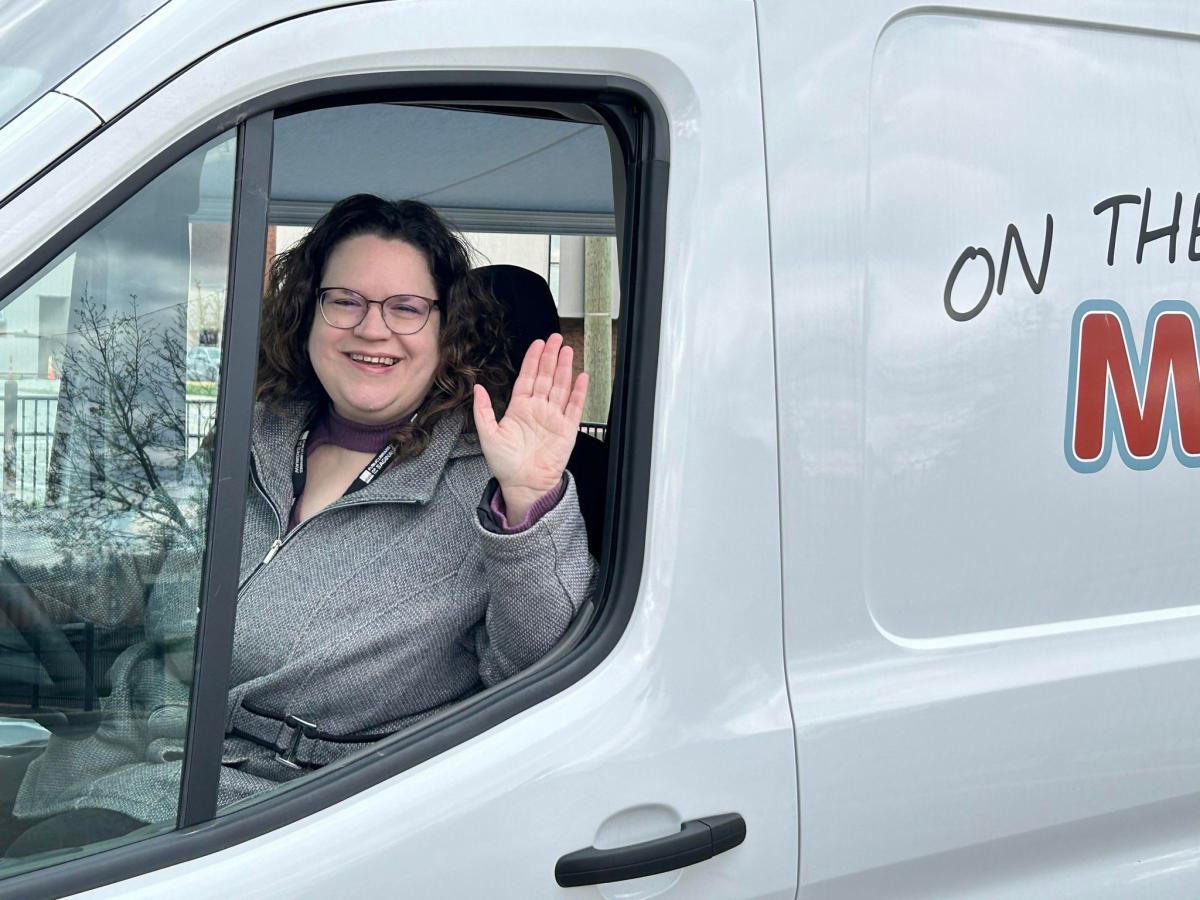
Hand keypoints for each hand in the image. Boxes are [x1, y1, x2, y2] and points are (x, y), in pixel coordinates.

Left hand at [473, 334, 588, 522]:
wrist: (523, 485)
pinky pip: (574, 407)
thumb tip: (477, 388)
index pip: (527, 378)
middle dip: (550, 357)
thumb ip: (483, 411)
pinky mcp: (566, 429)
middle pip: (546, 377)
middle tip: (555, 338)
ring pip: (560, 387)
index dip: (532, 360)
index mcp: (519, 408)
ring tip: (567, 350)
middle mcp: (538, 410)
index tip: (537, 344)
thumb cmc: (505, 464)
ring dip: (564, 368)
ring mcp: (553, 418)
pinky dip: (579, 392)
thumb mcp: (488, 435)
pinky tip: (581, 377)